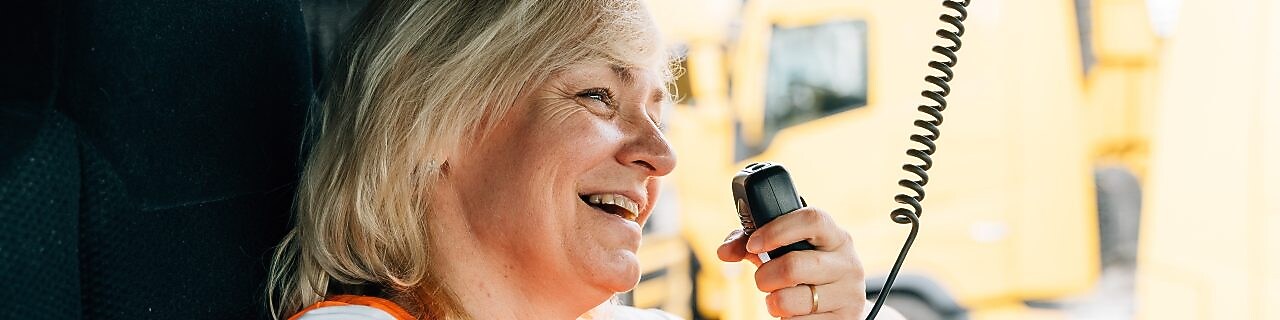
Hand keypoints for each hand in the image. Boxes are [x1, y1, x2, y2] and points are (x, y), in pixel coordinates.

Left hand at [717, 207, 902, 318]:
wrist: (841, 307)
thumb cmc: (808, 272)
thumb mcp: (787, 251)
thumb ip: (753, 245)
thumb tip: (725, 251)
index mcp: (835, 237)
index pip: (812, 220)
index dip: (777, 230)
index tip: (753, 245)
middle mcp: (847, 263)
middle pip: (793, 266)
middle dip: (765, 276)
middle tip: (763, 279)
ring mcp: (849, 293)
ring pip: (789, 300)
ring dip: (773, 301)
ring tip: (779, 297)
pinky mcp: (844, 319)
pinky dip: (788, 319)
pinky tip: (796, 312)